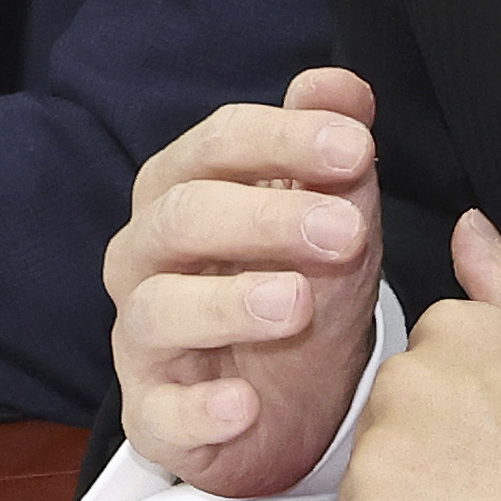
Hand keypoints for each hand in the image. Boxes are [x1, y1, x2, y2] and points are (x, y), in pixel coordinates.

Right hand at [102, 67, 385, 495]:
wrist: (288, 404)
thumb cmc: (297, 286)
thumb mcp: (329, 212)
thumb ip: (328, 146)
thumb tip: (339, 83)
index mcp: (182, 190)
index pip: (216, 145)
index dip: (282, 139)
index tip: (357, 148)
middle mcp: (147, 257)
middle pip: (182, 218)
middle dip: (265, 217)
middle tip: (347, 232)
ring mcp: (144, 338)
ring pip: (159, 309)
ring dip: (228, 303)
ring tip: (297, 304)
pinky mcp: (154, 416)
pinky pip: (160, 414)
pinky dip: (199, 411)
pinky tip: (246, 405)